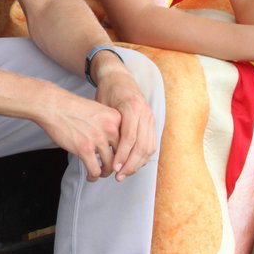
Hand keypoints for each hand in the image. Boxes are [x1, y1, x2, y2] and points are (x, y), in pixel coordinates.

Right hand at [35, 92, 122, 182]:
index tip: (122, 160)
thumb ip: (109, 124)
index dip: (126, 153)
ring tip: (100, 173)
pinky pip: (95, 169)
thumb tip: (114, 141)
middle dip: (118, 165)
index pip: (129, 141)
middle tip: (112, 169)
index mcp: (116, 118)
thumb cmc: (72, 107)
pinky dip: (93, 176)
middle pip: (122, 155)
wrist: (53, 105)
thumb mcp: (98, 110)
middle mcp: (110, 129)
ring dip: (105, 172)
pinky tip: (90, 176)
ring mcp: (97, 139)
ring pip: (110, 165)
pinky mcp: (84, 149)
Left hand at [94, 64, 156, 180]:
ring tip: (124, 174)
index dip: (122, 155)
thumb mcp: (102, 104)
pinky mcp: (152, 122)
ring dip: (137, 164)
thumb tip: (101, 150)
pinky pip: (151, 144)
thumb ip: (106, 125)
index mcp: (132, 107)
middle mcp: (145, 113)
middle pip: (142, 146)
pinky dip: (143, 157)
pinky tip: (132, 165)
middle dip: (130, 164)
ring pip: (149, 147)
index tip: (114, 167)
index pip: (129, 138)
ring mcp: (151, 118)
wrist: (120, 77)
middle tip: (118, 176)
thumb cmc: (107, 91)